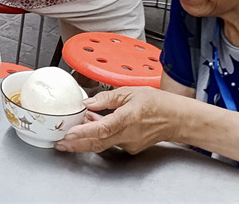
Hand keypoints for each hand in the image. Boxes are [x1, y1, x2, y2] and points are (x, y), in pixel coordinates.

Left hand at [55, 87, 175, 153]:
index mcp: (128, 118)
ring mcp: (129, 144)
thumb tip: (88, 102)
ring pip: (102, 143)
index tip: (69, 134)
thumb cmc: (158, 103)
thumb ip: (107, 97)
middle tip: (61, 143)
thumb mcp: (131, 92)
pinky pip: (110, 142)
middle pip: (97, 143)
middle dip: (76, 144)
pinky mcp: (131, 147)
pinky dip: (99, 136)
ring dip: (86, 138)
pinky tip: (93, 127)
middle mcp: (128, 135)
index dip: (83, 133)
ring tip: (72, 132)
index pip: (101, 129)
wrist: (177, 119)